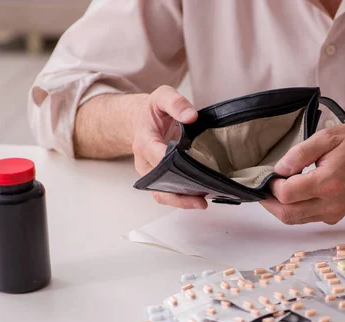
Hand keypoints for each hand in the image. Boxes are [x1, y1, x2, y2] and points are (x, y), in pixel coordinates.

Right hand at [132, 85, 207, 208]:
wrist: (143, 120)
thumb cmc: (154, 111)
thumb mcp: (162, 96)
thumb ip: (176, 102)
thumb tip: (191, 116)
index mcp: (144, 140)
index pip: (156, 154)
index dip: (172, 161)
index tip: (190, 165)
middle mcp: (145, 160)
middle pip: (158, 181)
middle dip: (178, 190)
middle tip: (201, 193)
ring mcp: (152, 172)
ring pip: (161, 193)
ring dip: (180, 200)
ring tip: (201, 202)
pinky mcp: (160, 178)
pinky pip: (167, 193)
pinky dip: (182, 199)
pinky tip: (200, 198)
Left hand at [260, 125, 344, 224]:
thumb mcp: (327, 137)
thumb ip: (300, 153)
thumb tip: (280, 169)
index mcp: (329, 182)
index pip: (287, 194)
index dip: (273, 185)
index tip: (273, 174)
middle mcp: (331, 203)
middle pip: (287, 214)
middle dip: (270, 202)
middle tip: (265, 187)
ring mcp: (333, 213)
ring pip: (294, 220)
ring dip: (280, 207)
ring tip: (278, 188)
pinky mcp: (333, 217)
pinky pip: (305, 219)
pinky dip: (294, 209)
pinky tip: (294, 193)